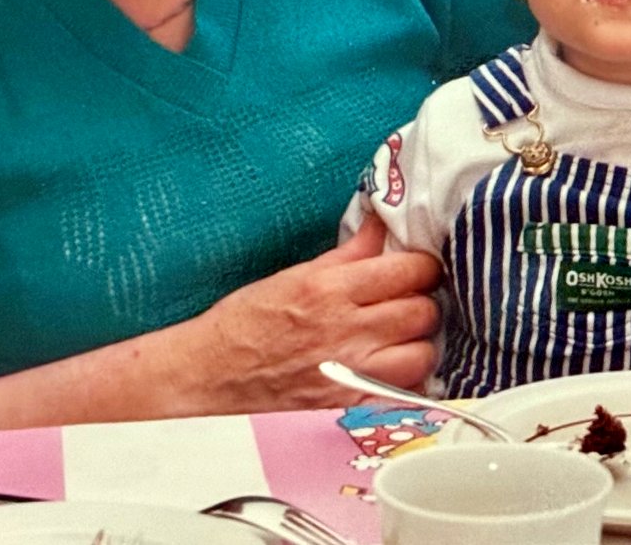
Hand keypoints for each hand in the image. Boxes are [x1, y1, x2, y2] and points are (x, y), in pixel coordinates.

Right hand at [185, 215, 441, 413]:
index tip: (416, 268)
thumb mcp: (294, 276)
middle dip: (422, 303)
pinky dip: (405, 381)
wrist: (207, 377)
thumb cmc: (245, 322)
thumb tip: (379, 224)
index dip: (422, 266)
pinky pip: (401, 393)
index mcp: (331, 289)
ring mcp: (350, 372)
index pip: (412, 270)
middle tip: (408, 303)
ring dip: (418, 344)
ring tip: (402, 339)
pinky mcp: (347, 406)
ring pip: (422, 355)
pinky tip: (390, 370)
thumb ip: (347, 254)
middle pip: (423, 311)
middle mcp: (346, 330)